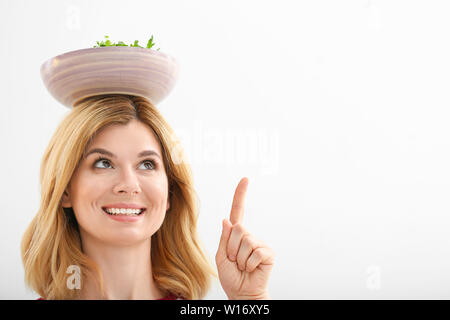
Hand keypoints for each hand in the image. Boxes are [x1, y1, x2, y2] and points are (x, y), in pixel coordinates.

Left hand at [215, 177, 274, 299]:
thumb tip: (227, 219)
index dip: (240, 195)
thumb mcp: (221, 256)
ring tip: (242, 266)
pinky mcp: (268, 253)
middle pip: (238, 228)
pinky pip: (255, 252)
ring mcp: (259, 243)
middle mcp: (248, 236)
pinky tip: (251, 268)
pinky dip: (248, 264)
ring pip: (245, 241)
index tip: (245, 179)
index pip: (237, 211)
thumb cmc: (231, 276)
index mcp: (236, 234)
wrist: (241, 292)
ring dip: (239, 258)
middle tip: (233, 260)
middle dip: (231, 247)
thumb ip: (224, 238)